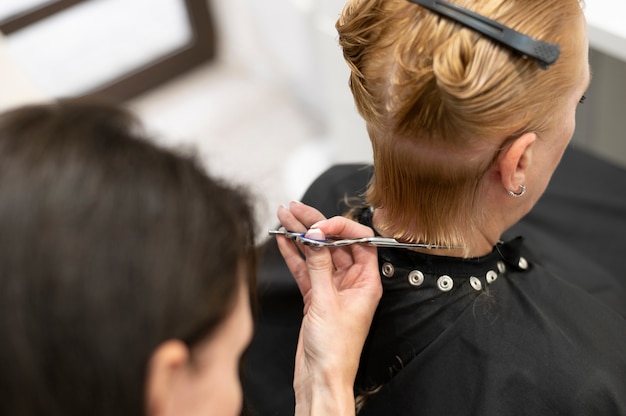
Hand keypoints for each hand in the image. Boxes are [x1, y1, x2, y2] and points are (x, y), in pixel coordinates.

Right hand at [276, 201, 381, 415]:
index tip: (318, 223)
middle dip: (314, 224)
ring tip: (284, 217)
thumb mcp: (326, 302)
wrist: (320, 378)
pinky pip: (305, 269)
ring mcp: (332, 288)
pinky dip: (294, 254)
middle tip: (295, 209)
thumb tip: (315, 235)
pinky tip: (284, 240)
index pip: (359, 240)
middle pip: (334, 243)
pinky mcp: (316, 297)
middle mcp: (352, 282)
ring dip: (301, 236)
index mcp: (367, 282)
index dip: (339, 226)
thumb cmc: (336, 350)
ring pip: (317, 254)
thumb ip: (319, 266)